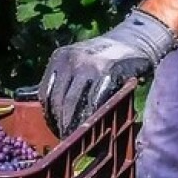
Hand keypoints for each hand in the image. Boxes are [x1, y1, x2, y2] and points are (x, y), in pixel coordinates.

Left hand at [37, 10, 177, 135]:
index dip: (49, 115)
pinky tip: (94, 126)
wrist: (138, 37)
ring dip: (73, 124)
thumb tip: (38, 104)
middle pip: (59, 101)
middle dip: (60, 123)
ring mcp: (90, 66)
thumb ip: (63, 78)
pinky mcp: (109, 73)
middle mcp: (72, 60)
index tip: (54, 129)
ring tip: (77, 138)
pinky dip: (92, 117)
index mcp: (61, 57)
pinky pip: (95, 102)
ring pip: (73, 104)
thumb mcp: (79, 59)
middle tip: (65, 139)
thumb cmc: (107, 55)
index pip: (46, 93)